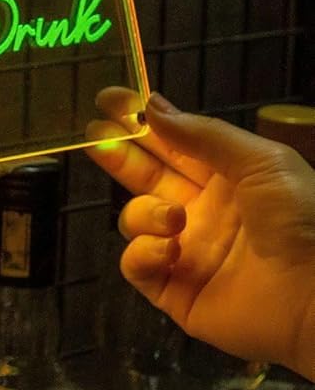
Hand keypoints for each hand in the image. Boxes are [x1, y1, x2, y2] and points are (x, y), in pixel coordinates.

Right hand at [88, 89, 314, 378]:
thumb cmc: (302, 220)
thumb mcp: (262, 162)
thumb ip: (202, 134)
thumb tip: (148, 106)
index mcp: (225, 178)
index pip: (172, 143)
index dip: (140, 121)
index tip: (109, 99)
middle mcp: (200, 211)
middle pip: (144, 176)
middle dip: (118, 153)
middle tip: (94, 134)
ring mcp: (185, 251)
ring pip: (135, 219)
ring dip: (144, 213)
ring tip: (174, 218)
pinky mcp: (174, 291)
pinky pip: (136, 265)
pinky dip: (144, 254)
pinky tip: (170, 250)